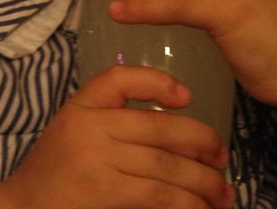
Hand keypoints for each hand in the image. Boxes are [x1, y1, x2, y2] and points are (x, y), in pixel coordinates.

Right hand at [0, 66, 232, 208]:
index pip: (120, 80)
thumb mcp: (72, 131)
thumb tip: (176, 119)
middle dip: (201, 142)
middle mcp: (89, 127)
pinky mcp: (103, 192)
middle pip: (159, 128)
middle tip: (222, 158)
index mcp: (81, 107)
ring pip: (166, 165)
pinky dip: (187, 202)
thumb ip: (109, 120)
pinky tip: (200, 208)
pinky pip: (159, 194)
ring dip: (203, 182)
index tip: (188, 97)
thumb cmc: (53, 174)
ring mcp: (96, 160)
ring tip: (222, 193)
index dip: (158, 82)